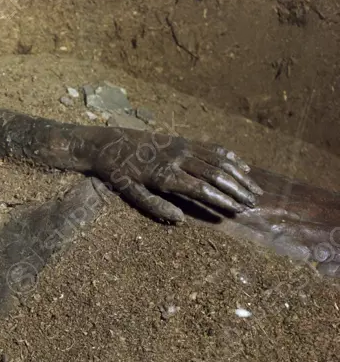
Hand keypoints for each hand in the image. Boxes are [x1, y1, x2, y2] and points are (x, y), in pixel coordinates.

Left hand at [78, 127, 262, 223]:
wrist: (108, 143)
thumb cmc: (117, 172)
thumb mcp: (128, 193)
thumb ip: (154, 206)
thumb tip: (180, 220)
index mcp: (164, 175)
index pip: (200, 189)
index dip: (221, 200)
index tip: (236, 210)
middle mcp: (178, 159)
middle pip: (215, 174)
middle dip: (236, 190)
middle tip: (252, 204)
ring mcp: (182, 147)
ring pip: (218, 160)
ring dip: (238, 175)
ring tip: (254, 189)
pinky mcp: (183, 140)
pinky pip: (211, 148)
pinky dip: (230, 158)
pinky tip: (243, 168)